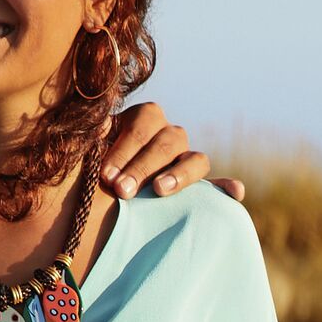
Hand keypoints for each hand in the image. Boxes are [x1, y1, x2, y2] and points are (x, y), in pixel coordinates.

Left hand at [101, 103, 242, 200]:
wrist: (92, 202)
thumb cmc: (88, 171)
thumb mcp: (86, 151)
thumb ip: (93, 136)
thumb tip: (101, 124)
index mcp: (142, 120)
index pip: (143, 123)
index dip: (126, 147)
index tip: (106, 174)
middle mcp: (168, 136)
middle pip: (168, 142)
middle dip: (142, 166)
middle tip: (121, 190)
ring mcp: (185, 161)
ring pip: (196, 159)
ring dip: (180, 175)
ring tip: (159, 191)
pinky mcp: (199, 188)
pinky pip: (219, 185)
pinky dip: (228, 188)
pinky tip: (235, 193)